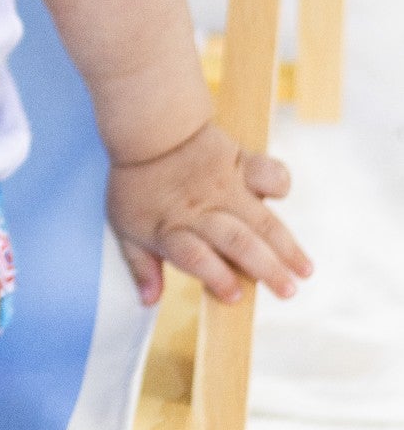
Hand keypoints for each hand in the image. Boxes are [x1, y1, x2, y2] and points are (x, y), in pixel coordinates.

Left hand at [107, 120, 312, 306]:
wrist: (148, 127)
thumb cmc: (136, 183)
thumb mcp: (125, 227)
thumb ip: (140, 266)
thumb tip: (150, 302)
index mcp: (171, 229)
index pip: (195, 257)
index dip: (216, 277)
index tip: (235, 296)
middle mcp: (200, 210)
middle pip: (236, 242)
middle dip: (266, 269)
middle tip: (289, 291)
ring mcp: (223, 187)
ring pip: (259, 218)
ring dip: (285, 245)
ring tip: (305, 270)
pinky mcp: (239, 163)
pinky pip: (266, 172)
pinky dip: (278, 184)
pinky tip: (283, 201)